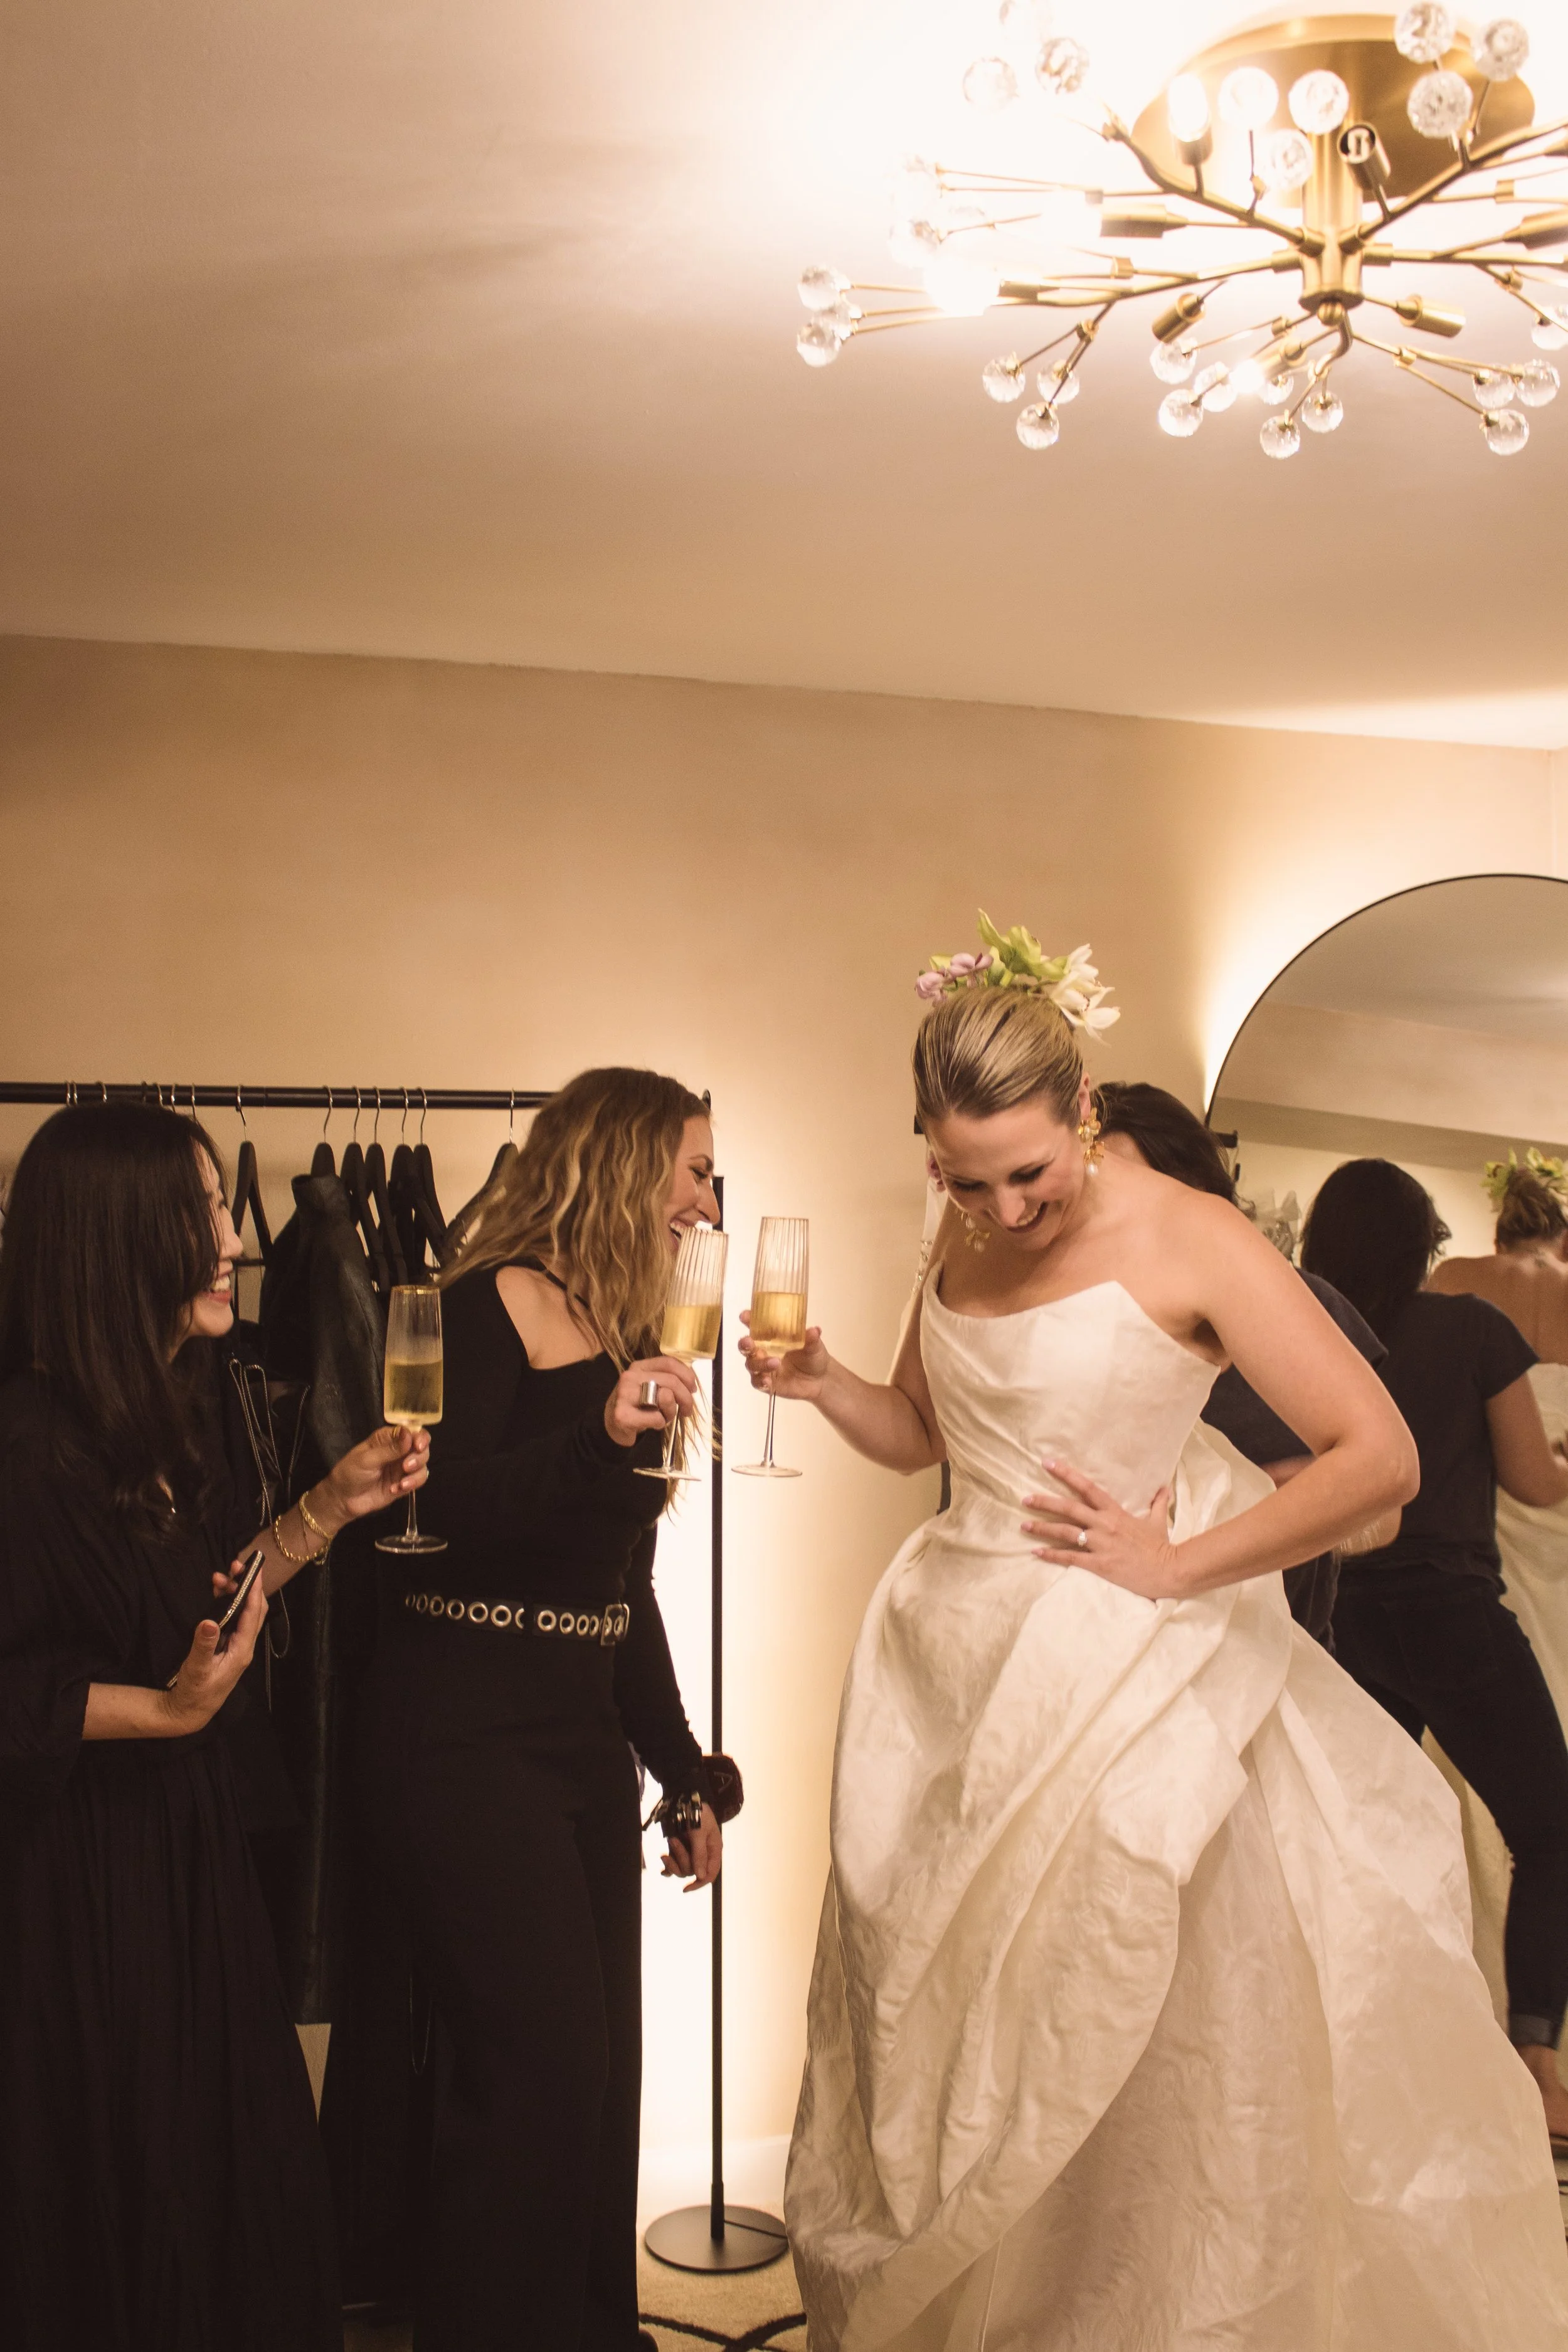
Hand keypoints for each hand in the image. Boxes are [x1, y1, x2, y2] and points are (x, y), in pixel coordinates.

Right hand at [160, 1569, 267, 1733]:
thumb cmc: (195, 1692)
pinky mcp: (227, 1646)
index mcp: (241, 1650)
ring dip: (235, 1593)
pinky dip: (228, 1603)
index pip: (253, 1615)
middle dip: (245, 1586)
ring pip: (243, 1613)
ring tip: (219, 1577)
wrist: (190, 1711)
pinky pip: (234, 1619)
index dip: (253, 1591)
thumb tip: (209, 1622)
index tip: (252, 1570)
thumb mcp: (196, 1669)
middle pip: (253, 1610)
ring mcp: (236, 1645)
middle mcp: (244, 1646)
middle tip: (233, 1566)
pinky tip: (219, 1594)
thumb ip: (203, 1646)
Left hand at [318, 1424, 430, 1532]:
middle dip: (419, 1456)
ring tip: (402, 1483)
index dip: (419, 1436)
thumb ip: (390, 1449)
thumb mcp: (367, 1459)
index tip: (418, 1446)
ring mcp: (402, 1468)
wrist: (343, 1499)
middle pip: (422, 1447)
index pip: (411, 1431)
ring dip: (417, 1472)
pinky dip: (412, 1484)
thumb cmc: (350, 1473)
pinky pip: (418, 1480)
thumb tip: (409, 1434)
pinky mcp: (404, 1483)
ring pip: (422, 1464)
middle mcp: (398, 1450)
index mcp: (388, 1438)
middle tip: (406, 1466)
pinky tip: (396, 1489)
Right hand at [605, 1356, 699, 1448]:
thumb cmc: (636, 1406)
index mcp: (639, 1367)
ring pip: (666, 1397)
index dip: (687, 1375)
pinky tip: (651, 1424)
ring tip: (664, 1417)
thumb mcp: (650, 1387)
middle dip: (686, 1398)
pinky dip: (660, 1423)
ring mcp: (624, 1394)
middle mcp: (630, 1376)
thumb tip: (691, 1384)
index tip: (693, 1389)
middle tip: (687, 1411)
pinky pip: (656, 1418)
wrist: (611, 1425)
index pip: (669, 1363)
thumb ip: (667, 1381)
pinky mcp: (622, 1414)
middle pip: (671, 1381)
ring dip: (671, 1412)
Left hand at [661, 1801, 721, 1890]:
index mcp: (713, 1849)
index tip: (686, 1887)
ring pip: (682, 1869)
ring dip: (673, 1861)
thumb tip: (701, 1877)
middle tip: (673, 1841)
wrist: (681, 1795)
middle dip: (681, 1860)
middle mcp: (703, 1853)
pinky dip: (668, 1866)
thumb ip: (699, 1854)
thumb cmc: (695, 1811)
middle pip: (693, 1871)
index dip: (699, 1883)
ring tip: (664, 1850)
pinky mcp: (679, 1848)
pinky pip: (674, 1864)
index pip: (710, 1874)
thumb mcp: (699, 1832)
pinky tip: (662, 1865)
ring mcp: (690, 1850)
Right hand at [738, 1311, 828, 1402]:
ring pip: (751, 1364)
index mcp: (772, 1336)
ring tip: (775, 1362)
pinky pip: (757, 1382)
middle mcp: (764, 1350)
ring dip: (760, 1363)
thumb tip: (814, 1331)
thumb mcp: (815, 1346)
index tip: (744, 1316)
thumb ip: (812, 1339)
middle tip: (749, 1342)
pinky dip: (760, 1381)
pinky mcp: (766, 1383)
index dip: (748, 1319)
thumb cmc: (813, 1356)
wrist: (820, 1380)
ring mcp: (764, 1367)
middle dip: (745, 1343)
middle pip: (746, 1346)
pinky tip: (768, 1381)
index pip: (756, 1325)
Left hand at [1021, 1457, 1182, 1601]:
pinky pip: (1070, 1558)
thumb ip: (1158, 1502)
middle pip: (1069, 1508)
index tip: (1048, 1463)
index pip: (1087, 1487)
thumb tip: (1164, 1487)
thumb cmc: (1161, 1546)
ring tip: (1023, 1526)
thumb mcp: (1158, 1521)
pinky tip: (1037, 1552)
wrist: (1169, 1570)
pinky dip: (1052, 1555)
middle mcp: (1104, 1524)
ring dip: (1042, 1528)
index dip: (1066, 1474)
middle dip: (1044, 1503)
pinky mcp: (1099, 1564)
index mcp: (1115, 1512)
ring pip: (1065, 1532)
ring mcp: (1100, 1544)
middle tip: (1024, 1499)